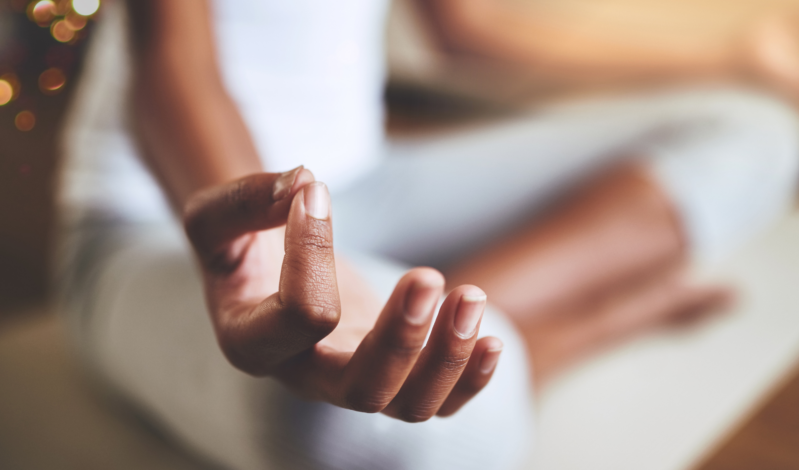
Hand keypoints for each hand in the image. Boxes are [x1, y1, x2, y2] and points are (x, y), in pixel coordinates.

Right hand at [183, 166, 503, 420]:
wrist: (266, 268)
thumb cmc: (241, 244)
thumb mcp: (218, 216)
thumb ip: (247, 201)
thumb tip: (306, 184)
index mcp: (255, 344)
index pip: (302, 316)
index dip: (314, 249)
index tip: (315, 192)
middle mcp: (308, 376)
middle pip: (365, 389)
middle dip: (404, 339)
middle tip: (427, 277)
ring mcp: (355, 380)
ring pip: (411, 405)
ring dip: (450, 357)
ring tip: (470, 297)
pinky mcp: (394, 372)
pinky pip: (440, 402)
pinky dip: (471, 379)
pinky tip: (490, 337)